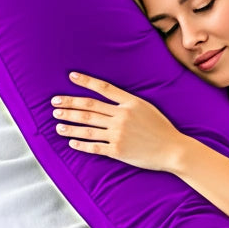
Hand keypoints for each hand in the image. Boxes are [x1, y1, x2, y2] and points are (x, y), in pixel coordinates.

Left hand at [50, 72, 184, 172]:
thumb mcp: (147, 108)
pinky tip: (71, 142)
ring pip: (88, 128)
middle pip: (89, 109)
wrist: (174, 150)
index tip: (71, 77)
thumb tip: (106, 99)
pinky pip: (95, 146)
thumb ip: (127, 102)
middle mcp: (122, 117)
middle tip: (54, 105)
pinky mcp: (119, 150)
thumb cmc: (162, 129)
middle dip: (69, 106)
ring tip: (58, 124)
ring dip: (70, 125)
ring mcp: (119, 134)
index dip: (86, 81)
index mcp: (130, 104)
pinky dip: (81, 144)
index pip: (103, 89)